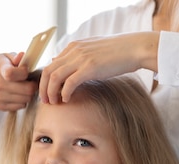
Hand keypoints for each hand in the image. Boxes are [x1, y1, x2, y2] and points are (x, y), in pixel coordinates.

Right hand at [0, 52, 37, 110]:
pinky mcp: (0, 106)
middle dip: (33, 85)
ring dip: (29, 94)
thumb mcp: (4, 58)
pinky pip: (21, 106)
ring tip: (24, 87)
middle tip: (31, 81)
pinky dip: (23, 100)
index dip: (24, 72)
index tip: (25, 70)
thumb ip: (15, 57)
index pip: (12, 74)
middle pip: (27, 89)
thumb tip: (22, 56)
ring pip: (27, 99)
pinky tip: (18, 94)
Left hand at [39, 32, 159, 103]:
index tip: (48, 93)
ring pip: (55, 77)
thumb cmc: (117, 52)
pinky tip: (67, 100)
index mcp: (73, 46)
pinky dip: (64, 93)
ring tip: (55, 103)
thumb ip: (76, 56)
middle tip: (46, 101)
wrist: (134, 48)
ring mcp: (81, 58)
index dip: (46, 81)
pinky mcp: (89, 68)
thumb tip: (59, 62)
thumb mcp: (92, 50)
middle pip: (48, 71)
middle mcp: (74, 51)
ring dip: (51, 92)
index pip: (51, 64)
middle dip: (44, 88)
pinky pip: (69, 83)